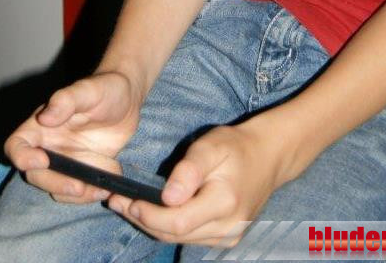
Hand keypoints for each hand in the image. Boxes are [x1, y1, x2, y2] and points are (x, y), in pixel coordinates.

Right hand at [4, 70, 141, 204]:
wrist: (128, 98)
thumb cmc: (106, 87)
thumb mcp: (89, 89)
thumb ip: (67, 99)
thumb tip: (45, 117)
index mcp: (41, 125)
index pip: (16, 146)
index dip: (22, 158)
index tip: (43, 161)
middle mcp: (49, 146)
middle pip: (36, 175)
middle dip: (56, 184)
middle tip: (79, 187)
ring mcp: (66, 161)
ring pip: (57, 189)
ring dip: (76, 195)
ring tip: (101, 188)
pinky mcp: (82, 171)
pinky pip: (78, 192)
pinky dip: (89, 195)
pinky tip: (107, 187)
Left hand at [107, 118, 286, 247]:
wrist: (268, 156)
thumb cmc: (236, 146)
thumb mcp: (212, 146)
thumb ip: (189, 170)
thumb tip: (167, 197)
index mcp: (224, 204)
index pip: (177, 222)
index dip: (147, 215)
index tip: (125, 200)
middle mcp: (227, 227)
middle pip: (174, 235)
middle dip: (142, 219)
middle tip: (117, 201)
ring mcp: (228, 236)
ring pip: (180, 239)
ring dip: (152, 225)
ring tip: (129, 206)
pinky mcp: (226, 238)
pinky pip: (190, 237)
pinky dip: (169, 227)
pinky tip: (154, 211)